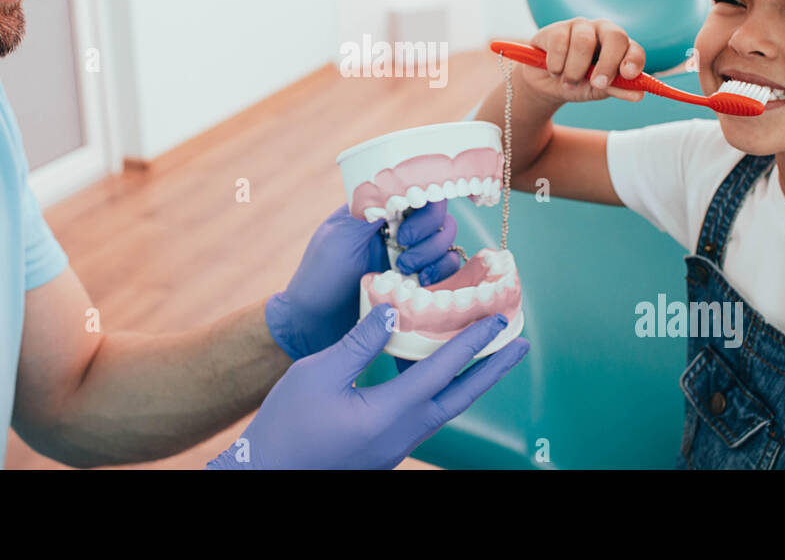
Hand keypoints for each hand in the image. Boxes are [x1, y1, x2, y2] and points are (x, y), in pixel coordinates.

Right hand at [208, 306, 529, 468]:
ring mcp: (395, 448)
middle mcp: (402, 434)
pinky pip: (423, 418)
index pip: (443, 371)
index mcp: (389, 413)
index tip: (498, 321)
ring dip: (469, 382)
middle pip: (461, 398)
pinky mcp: (384, 452)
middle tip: (520, 346)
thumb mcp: (318, 373)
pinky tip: (436, 378)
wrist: (264, 473)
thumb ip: (360, 342)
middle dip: (493, 369)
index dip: (472, 342)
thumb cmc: (285, 424)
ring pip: (444, 410)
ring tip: (488, 358)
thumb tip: (392, 311)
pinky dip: (440, 393)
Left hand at [265, 201, 463, 359]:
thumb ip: (369, 210)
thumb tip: (397, 187)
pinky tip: (423, 283)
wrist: (315, 325)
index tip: (407, 223)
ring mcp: (411, 256)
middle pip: (438, 215)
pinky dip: (443, 273)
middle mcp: (399, 230)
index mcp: (378, 210)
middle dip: (427, 230)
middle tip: (403, 244)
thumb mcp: (341, 237)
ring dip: (433, 253)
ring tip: (405, 269)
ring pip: (445, 242)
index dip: (423, 199)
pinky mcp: (419, 284)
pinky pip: (447, 271)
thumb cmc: (321, 277)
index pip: (416, 189)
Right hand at [520, 17, 646, 105]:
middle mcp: (602, 31)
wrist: (545, 84)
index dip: (633, 59)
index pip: (633, 48)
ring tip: (569, 83)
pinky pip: (559, 44)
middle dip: (607, 63)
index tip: (628, 75)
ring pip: (584, 42)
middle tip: (597, 84)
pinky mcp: (555, 29)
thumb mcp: (597, 90)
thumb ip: (617, 89)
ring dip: (575, 70)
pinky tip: (555, 71)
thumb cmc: (577, 84)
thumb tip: (638, 94)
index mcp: (618, 47)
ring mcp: (579, 27)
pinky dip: (557, 65)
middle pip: (615, 36)